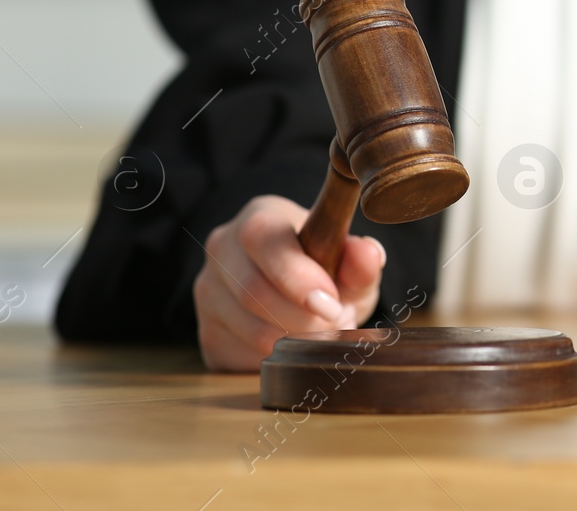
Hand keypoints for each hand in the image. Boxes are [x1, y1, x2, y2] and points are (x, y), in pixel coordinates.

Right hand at [193, 195, 385, 371]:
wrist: (298, 294)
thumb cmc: (325, 268)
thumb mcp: (349, 262)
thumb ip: (360, 259)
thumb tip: (369, 253)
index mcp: (260, 217)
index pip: (262, 238)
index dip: (296, 275)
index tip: (331, 302)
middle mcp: (222, 249)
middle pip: (251, 290)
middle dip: (303, 317)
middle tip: (337, 321)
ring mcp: (208, 293)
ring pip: (249, 329)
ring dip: (297, 340)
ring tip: (324, 330)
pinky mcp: (208, 334)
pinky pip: (243, 357)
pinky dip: (280, 359)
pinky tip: (299, 344)